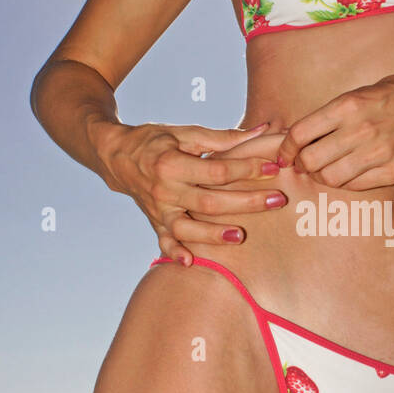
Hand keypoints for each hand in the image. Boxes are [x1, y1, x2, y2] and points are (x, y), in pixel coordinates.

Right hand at [94, 120, 288, 262]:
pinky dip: (175, 254)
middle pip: (209, 201)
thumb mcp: (185, 133)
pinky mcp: (155, 223)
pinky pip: (164, 243)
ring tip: (240, 236)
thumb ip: (223, 137)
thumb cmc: (156, 141)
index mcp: (172, 163)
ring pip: (187, 228)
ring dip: (212, 235)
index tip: (273, 167)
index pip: (217, 170)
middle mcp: (164, 190)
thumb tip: (262, 130)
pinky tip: (191, 262)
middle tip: (276, 200)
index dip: (247, 168)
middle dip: (245, 202)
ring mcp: (159, 210)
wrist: (117, 156)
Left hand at [274, 73, 393, 189]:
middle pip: (311, 161)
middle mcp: (361, 129)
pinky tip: (350, 173)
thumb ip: (334, 113)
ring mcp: (379, 153)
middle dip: (302, 165)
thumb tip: (303, 134)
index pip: (300, 133)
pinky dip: (346, 183)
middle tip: (305, 164)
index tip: (285, 154)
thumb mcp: (362, 92)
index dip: (286, 148)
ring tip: (326, 171)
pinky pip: (357, 186)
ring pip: (331, 178)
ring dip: (322, 177)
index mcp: (348, 105)